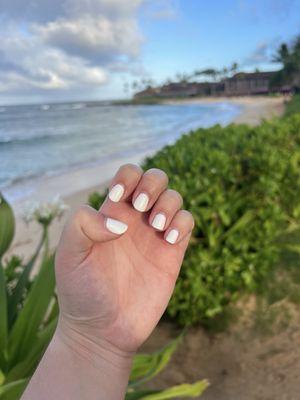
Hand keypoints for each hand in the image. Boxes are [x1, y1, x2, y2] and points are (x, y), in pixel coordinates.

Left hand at [55, 164, 193, 355]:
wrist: (101, 330)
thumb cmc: (81, 291)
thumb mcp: (69, 254)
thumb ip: (82, 224)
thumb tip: (120, 222)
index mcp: (111, 213)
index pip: (128, 175)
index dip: (128, 176)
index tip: (118, 196)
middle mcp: (135, 220)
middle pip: (155, 179)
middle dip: (152, 184)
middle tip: (140, 208)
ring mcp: (155, 235)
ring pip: (174, 198)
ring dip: (168, 204)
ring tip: (156, 227)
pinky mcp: (172, 253)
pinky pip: (187, 223)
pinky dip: (182, 223)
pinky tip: (168, 240)